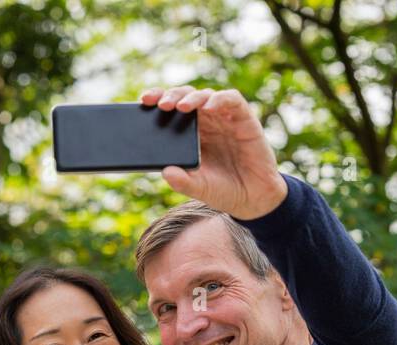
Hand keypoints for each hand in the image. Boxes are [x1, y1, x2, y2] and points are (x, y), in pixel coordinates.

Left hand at [139, 86, 287, 219]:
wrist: (253, 198)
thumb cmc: (223, 190)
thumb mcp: (199, 188)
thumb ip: (183, 181)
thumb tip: (165, 172)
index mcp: (190, 134)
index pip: (171, 110)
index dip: (158, 100)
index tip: (143, 101)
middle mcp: (206, 122)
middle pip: (185, 97)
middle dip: (171, 96)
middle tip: (161, 105)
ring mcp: (224, 118)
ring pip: (205, 95)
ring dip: (192, 97)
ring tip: (182, 107)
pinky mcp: (243, 118)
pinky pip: (232, 99)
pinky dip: (220, 99)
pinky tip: (209, 106)